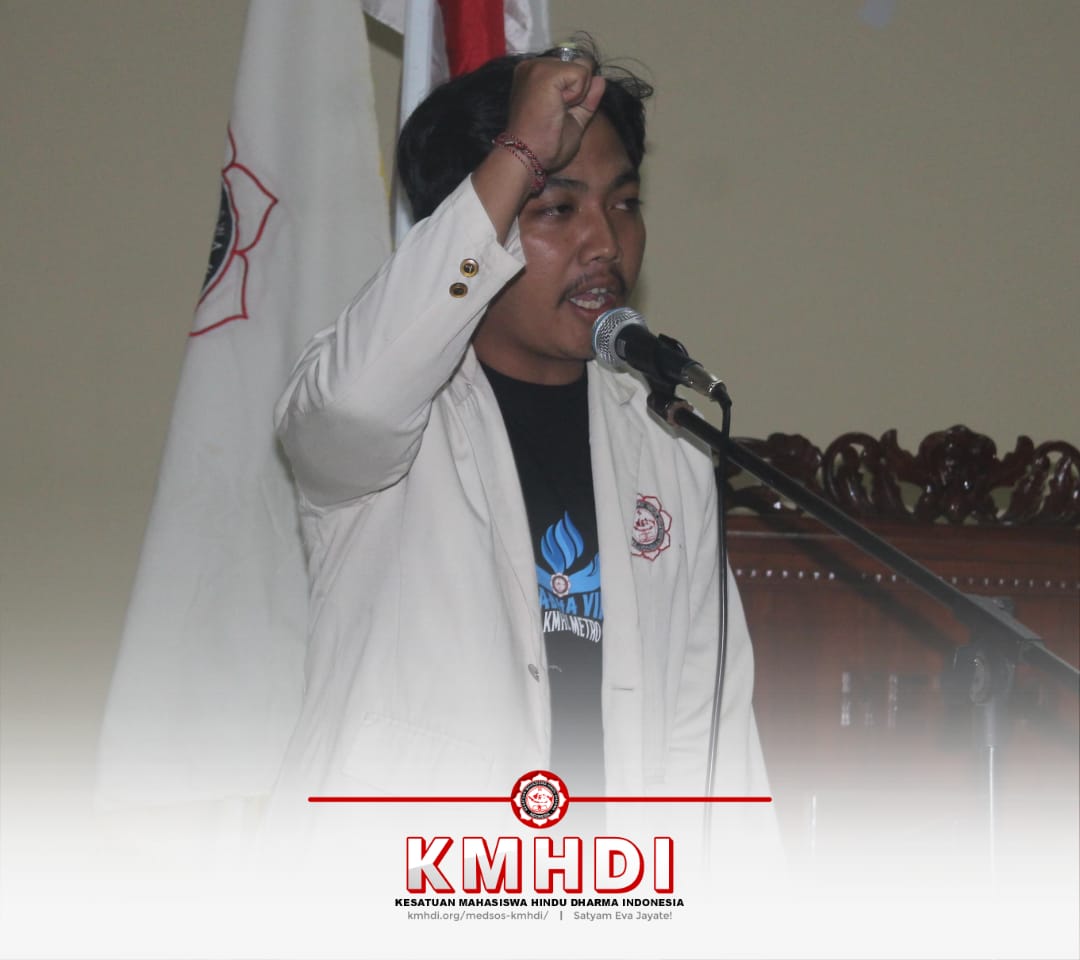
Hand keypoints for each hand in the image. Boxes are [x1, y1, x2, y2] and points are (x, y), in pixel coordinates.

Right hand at [505, 55, 606, 173]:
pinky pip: (581, 74)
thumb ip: (587, 99)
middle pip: (579, 65)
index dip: (575, 94)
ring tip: (554, 111)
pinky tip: (557, 107)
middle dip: (577, 93)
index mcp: (535, 76)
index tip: (555, 113)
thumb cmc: (545, 145)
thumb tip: (600, 79)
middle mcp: (533, 65)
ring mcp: (538, 66)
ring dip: (577, 96)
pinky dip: (577, 95)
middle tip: (555, 114)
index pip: (572, 70)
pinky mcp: (545, 71)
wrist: (528, 157)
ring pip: (582, 68)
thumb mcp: (573, 119)